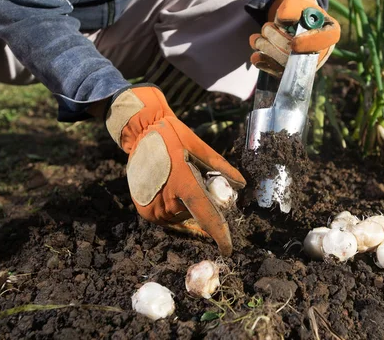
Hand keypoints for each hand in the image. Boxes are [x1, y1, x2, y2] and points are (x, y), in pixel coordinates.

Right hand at [105, 85, 245, 255]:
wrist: (141, 133)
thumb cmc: (174, 137)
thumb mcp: (200, 147)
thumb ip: (222, 167)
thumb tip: (242, 185)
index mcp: (183, 183)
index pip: (206, 216)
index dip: (219, 235)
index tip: (228, 250)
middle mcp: (166, 200)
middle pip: (194, 215)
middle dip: (201, 204)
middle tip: (194, 180)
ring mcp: (153, 207)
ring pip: (181, 218)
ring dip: (185, 206)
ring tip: (178, 181)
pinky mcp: (144, 211)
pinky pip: (167, 218)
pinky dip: (174, 208)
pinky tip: (170, 189)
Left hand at [249, 0, 340, 76]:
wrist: (293, 24)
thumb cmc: (299, 13)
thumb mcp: (297, 4)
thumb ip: (291, 8)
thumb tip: (282, 19)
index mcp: (330, 31)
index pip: (327, 38)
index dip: (310, 43)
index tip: (294, 43)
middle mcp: (321, 52)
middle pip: (300, 52)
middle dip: (277, 39)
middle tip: (267, 27)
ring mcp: (306, 65)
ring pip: (285, 63)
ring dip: (266, 47)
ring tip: (260, 36)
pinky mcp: (291, 72)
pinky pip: (277, 72)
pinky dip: (264, 62)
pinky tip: (256, 55)